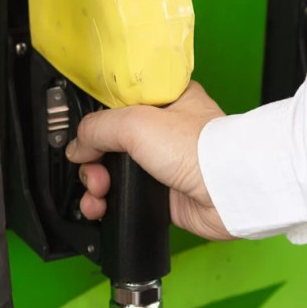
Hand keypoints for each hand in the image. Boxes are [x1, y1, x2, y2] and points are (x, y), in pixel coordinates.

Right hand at [65, 81, 235, 240]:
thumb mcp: (137, 122)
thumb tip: (77, 145)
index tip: (83, 135)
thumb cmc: (202, 149)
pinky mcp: (162, 194)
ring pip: (114, 172)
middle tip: (92, 169)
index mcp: (164, 100)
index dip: (97, 120)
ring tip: (97, 192)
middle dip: (92, 159)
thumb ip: (99, 127)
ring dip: (96, 183)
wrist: (228, 192)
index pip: (118, 104)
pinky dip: (108, 204)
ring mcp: (162, 164)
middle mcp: (163, 131)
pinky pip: (124, 197)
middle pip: (110, 141)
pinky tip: (101, 207)